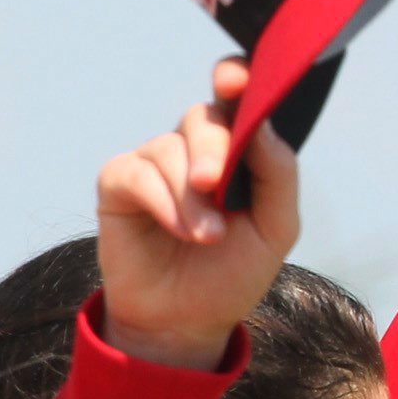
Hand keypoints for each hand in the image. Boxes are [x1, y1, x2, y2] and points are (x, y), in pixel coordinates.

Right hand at [94, 60, 299, 370]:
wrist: (189, 321)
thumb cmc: (234, 271)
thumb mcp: (275, 229)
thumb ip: (277, 175)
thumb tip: (262, 125)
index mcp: (239, 150)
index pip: (236, 96)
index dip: (236, 77)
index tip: (236, 79)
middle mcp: (196, 147)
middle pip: (204, 119)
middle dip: (213, 148)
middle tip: (215, 184)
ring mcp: (156, 162)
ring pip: (170, 149)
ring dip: (191, 197)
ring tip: (207, 238)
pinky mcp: (120, 182)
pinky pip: (137, 173)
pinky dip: (163, 202)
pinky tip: (181, 231)